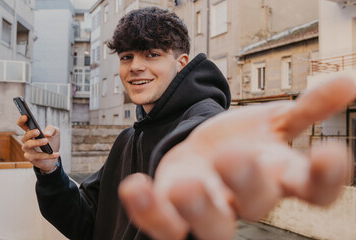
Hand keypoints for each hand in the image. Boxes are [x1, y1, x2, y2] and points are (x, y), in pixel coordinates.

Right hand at [17, 115, 60, 172]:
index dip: (22, 120)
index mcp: (30, 132)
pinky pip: (39, 156)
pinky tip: (56, 154)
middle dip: (31, 133)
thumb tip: (46, 134)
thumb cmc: (52, 141)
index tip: (25, 116)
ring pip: (29, 146)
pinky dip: (48, 155)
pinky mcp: (32, 159)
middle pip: (25, 136)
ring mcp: (28, 150)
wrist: (54, 155)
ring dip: (37, 143)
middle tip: (38, 131)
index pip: (22, 125)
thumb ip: (52, 129)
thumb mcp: (55, 132)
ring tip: (46, 141)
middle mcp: (26, 140)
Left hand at [119, 75, 355, 239]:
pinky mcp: (173, 210)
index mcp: (277, 177)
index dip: (325, 178)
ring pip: (211, 223)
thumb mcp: (272, 122)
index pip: (312, 190)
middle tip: (233, 155)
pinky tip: (135, 188)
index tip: (332, 154)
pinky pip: (163, 222)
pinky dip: (149, 209)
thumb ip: (307, 109)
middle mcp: (246, 198)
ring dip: (200, 206)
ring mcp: (209, 207)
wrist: (202, 151)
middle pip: (255, 204)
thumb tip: (349, 83)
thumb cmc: (241, 140)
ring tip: (187, 183)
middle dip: (246, 182)